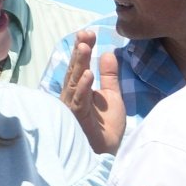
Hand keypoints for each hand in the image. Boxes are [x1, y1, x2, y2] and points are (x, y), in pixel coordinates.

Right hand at [60, 28, 127, 154]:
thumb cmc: (106, 127)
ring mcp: (73, 106)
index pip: (81, 64)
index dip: (83, 49)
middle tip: (84, 34)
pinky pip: (78, 101)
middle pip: (75, 69)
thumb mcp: (112, 96)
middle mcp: (73, 95)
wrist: (109, 152)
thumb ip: (109, 76)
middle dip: (79, 51)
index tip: (89, 32)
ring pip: (74, 82)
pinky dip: (82, 88)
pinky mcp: (77, 118)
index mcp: (81, 89)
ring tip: (85, 47)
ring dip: (79, 64)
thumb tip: (108, 52)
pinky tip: (88, 76)